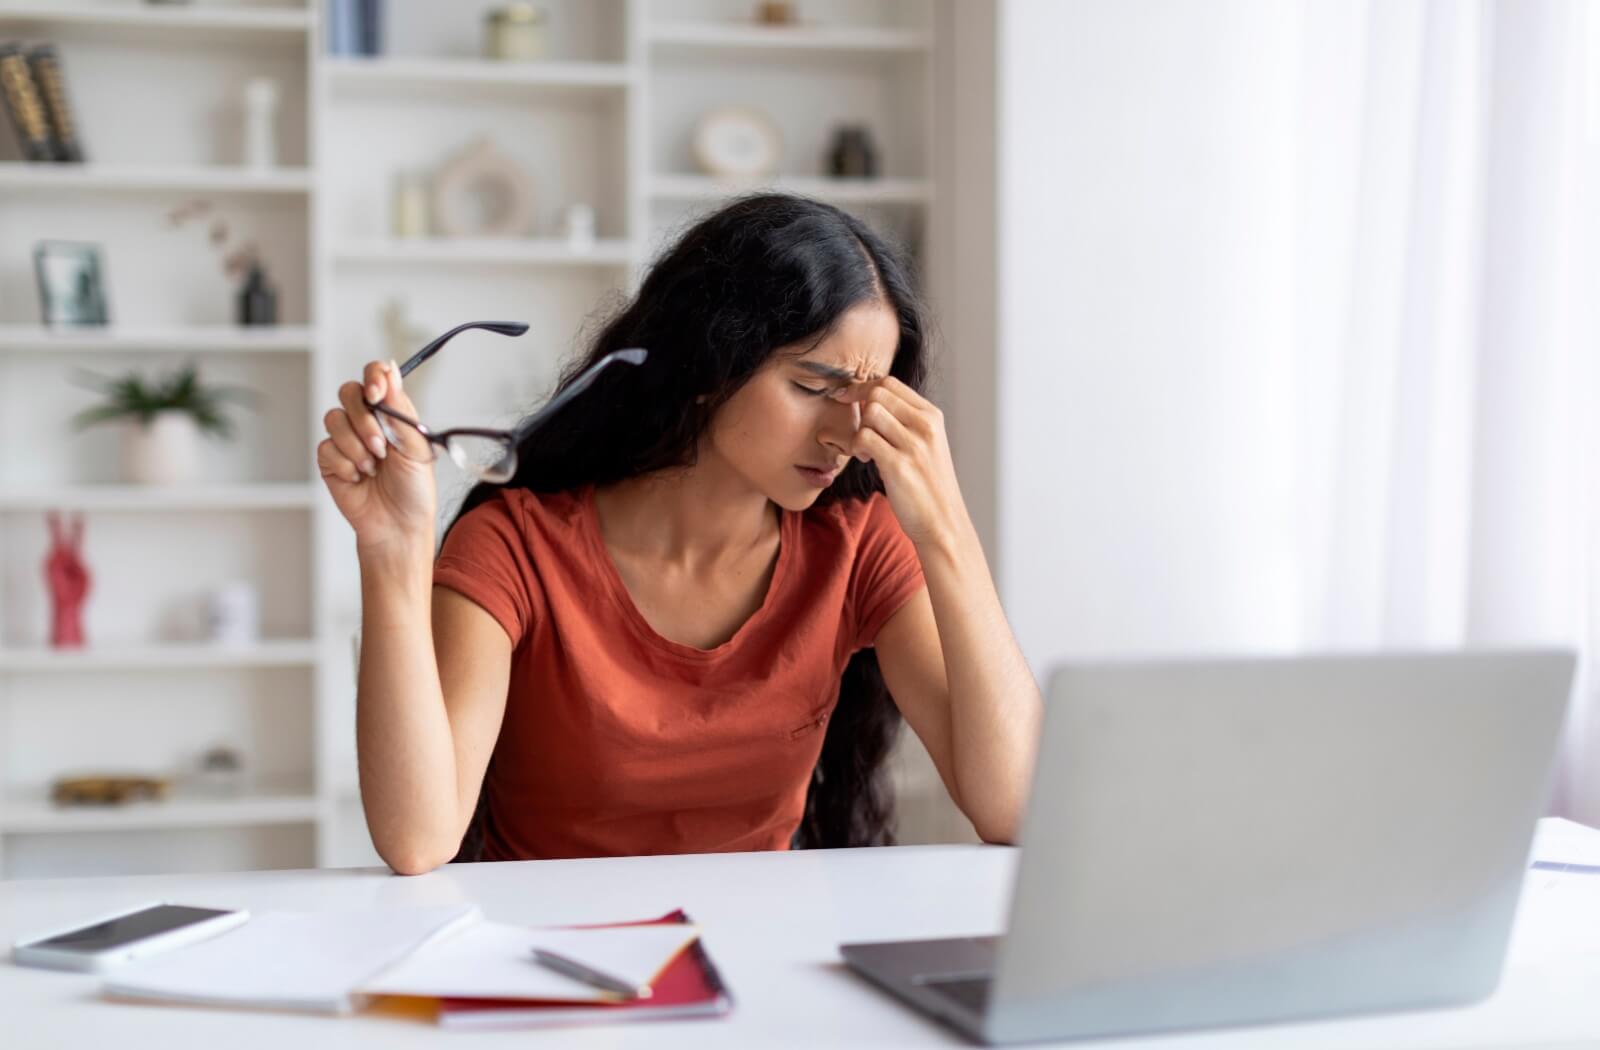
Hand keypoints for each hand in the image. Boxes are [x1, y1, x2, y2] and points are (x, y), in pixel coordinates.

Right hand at [317, 360, 437, 554]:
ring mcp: (346, 439)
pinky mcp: (330, 459)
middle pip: (349, 391)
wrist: (398, 525)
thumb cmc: (414, 488)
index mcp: (392, 412)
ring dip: (355, 446)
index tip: (377, 393)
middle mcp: (367, 420)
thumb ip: (400, 408)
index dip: (373, 376)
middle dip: (363, 419)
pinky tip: (358, 478)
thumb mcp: (416, 446)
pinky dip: (345, 464)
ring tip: (373, 468)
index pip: (376, 375)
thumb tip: (390, 368)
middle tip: (381, 447)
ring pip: (334, 418)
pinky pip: (326, 447)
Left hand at [837, 377, 972, 549]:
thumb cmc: (930, 485)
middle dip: (857, 406)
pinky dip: (857, 447)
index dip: (863, 387)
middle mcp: (925, 426)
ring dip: (859, 430)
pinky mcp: (899, 466)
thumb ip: (906, 422)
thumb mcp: (928, 445)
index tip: (848, 398)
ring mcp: (914, 445)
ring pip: (870, 413)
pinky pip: (865, 438)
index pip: (891, 383)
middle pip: (878, 392)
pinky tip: (867, 460)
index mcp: (932, 417)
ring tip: (866, 450)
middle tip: (858, 429)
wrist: (943, 522)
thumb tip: (870, 403)